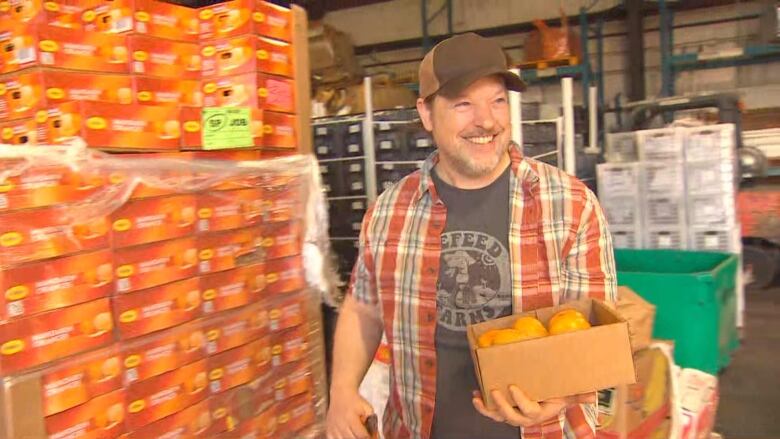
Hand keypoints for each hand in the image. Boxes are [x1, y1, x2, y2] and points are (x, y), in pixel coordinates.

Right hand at [326, 389, 373, 438]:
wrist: (341, 394)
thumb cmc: (356, 402)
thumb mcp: (368, 409)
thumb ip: (372, 422)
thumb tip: (375, 435)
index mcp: (351, 419)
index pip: (362, 436)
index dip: (369, 437)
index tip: (371, 435)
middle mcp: (340, 424)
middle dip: (360, 438)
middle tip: (363, 433)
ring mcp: (333, 428)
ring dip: (350, 438)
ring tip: (355, 433)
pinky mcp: (328, 429)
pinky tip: (346, 435)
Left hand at [472, 386, 596, 427]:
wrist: (548, 401)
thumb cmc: (557, 396)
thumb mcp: (568, 395)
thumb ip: (578, 395)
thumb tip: (592, 395)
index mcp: (540, 413)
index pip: (529, 410)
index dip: (519, 401)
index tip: (512, 387)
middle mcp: (525, 418)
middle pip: (512, 417)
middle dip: (502, 406)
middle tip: (495, 391)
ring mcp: (513, 415)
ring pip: (499, 417)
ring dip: (488, 409)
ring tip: (478, 398)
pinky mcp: (504, 412)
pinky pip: (492, 413)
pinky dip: (482, 407)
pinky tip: (475, 396)